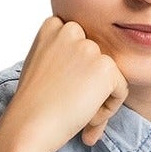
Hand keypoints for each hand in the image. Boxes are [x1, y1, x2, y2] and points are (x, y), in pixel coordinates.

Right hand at [0, 15, 129, 151]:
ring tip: (76, 113)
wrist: (29, 125)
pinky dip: (109, 109)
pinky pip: (121, 90)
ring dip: (98, 99)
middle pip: (96, 61)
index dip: (77, 74)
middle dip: (89, 87)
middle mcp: (72, 30)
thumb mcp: (42, 67)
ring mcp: (89, 47)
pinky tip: (87, 117)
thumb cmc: (33, 104)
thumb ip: (64, 56)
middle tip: (70, 106)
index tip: (62, 92)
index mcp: (53, 26)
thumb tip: (89, 69)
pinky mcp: (105, 67)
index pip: (81, 48)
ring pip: (109, 77)